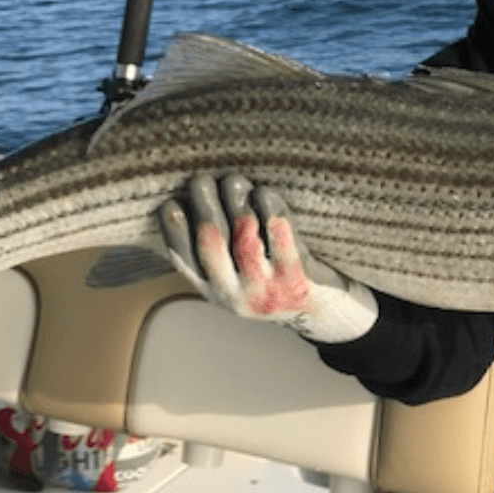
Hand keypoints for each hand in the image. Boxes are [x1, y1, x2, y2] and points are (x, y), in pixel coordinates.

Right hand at [158, 173, 377, 343]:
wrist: (322, 313)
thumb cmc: (272, 282)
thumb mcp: (235, 277)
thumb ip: (212, 252)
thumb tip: (186, 200)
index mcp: (213, 292)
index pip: (182, 258)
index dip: (172, 228)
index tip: (171, 201)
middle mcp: (235, 295)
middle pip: (210, 239)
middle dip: (203, 202)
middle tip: (202, 179)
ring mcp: (267, 289)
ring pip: (244, 232)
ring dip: (235, 199)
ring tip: (233, 180)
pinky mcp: (297, 278)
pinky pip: (279, 232)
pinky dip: (268, 206)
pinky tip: (263, 192)